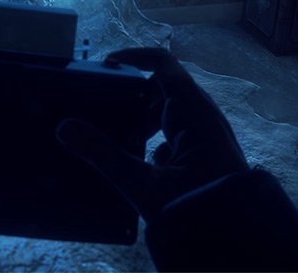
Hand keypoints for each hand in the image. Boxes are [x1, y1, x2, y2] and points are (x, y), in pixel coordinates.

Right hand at [56, 48, 248, 223]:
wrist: (231, 240)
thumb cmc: (196, 209)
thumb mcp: (142, 183)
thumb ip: (101, 155)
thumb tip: (66, 128)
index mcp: (194, 113)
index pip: (164, 65)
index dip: (134, 57)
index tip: (107, 64)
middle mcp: (204, 117)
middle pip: (163, 89)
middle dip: (133, 97)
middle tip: (105, 109)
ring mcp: (207, 134)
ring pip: (169, 112)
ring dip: (144, 120)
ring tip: (122, 138)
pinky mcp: (206, 152)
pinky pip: (177, 133)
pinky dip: (156, 140)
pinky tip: (142, 162)